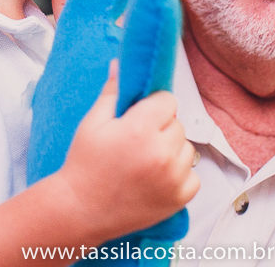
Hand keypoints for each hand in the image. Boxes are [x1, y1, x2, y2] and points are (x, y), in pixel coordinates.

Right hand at [57, 62, 198, 241]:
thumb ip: (113, 92)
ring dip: (172, 150)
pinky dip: (179, 175)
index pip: (168, 101)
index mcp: (140, 129)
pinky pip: (193, 175)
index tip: (141, 116)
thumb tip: (120, 65)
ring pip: (187, 148)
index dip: (154, 106)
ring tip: (146, 160)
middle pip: (178, 124)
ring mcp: (172, 178)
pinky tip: (157, 177)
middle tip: (138, 141)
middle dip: (161, 128)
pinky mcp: (178, 199)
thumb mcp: (93, 123)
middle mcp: (161, 153)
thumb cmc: (85, 165)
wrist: (80, 210)